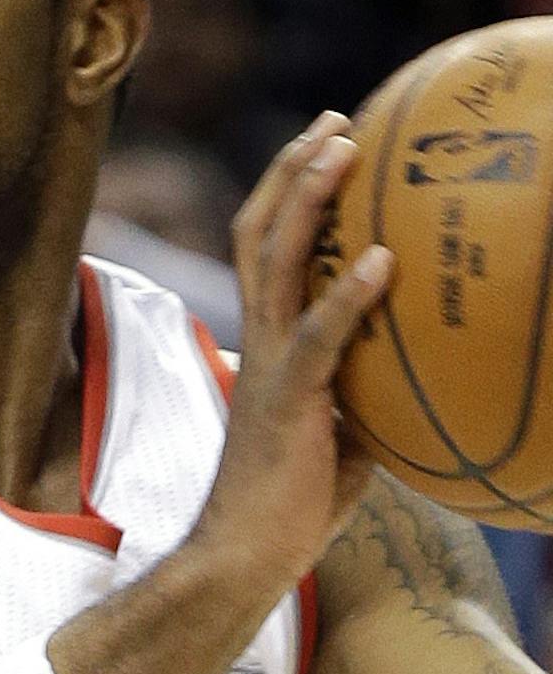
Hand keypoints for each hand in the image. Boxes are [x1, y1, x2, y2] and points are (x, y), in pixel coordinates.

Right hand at [190, 111, 392, 590]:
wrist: (245, 551)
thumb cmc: (295, 503)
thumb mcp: (344, 430)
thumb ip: (368, 388)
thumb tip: (428, 368)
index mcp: (266, 344)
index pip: (266, 252)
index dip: (290, 195)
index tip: (328, 147)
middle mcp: (258, 341)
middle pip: (258, 234)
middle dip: (293, 171)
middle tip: (336, 122)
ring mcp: (267, 365)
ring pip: (274, 262)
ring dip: (307, 201)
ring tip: (342, 152)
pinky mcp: (286, 398)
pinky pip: (319, 336)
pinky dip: (348, 295)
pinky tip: (384, 263)